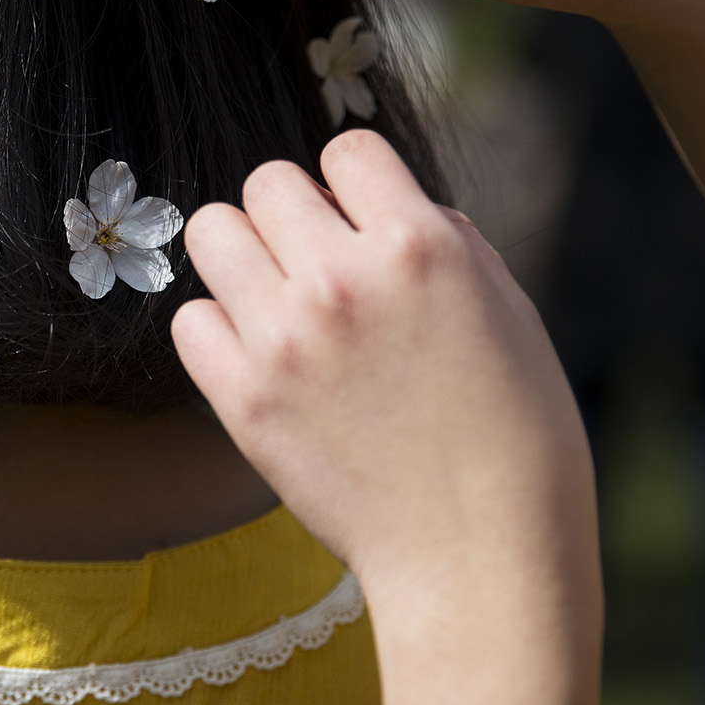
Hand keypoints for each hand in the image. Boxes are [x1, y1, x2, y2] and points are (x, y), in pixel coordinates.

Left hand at [173, 131, 600, 704]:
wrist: (479, 555)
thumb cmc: (514, 436)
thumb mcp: (509, 311)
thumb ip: (444, 240)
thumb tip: (382, 203)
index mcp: (422, 245)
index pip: (346, 149)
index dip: (355, 183)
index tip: (363, 223)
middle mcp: (345, 277)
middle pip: (265, 182)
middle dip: (290, 215)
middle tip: (315, 267)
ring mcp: (286, 337)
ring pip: (211, 231)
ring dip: (242, 258)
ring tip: (277, 303)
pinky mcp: (242, 397)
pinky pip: (190, 319)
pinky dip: (217, 332)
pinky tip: (259, 359)